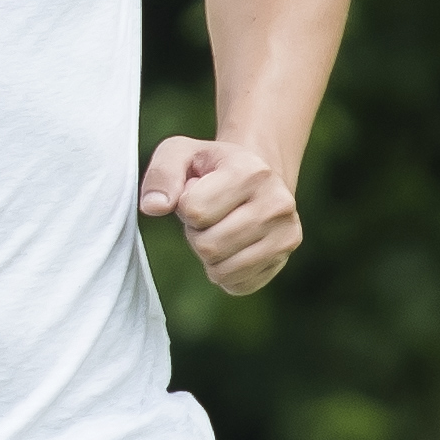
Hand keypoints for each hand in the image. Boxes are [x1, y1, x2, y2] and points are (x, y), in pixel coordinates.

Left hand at [140, 134, 302, 294]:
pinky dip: (224, 272)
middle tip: (208, 217)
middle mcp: (277, 203)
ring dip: (208, 255)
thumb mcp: (180, 154)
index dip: (184, 207)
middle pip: (208, 246)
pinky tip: (232, 248)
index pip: (194, 211)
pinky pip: (237, 285)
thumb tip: (153, 207)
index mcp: (251, 172)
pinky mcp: (282, 260)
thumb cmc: (211, 167)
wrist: (254, 179)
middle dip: (196, 234)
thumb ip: (161, 175)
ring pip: (222, 270)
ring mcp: (285, 234)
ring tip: (220, 229)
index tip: (197, 193)